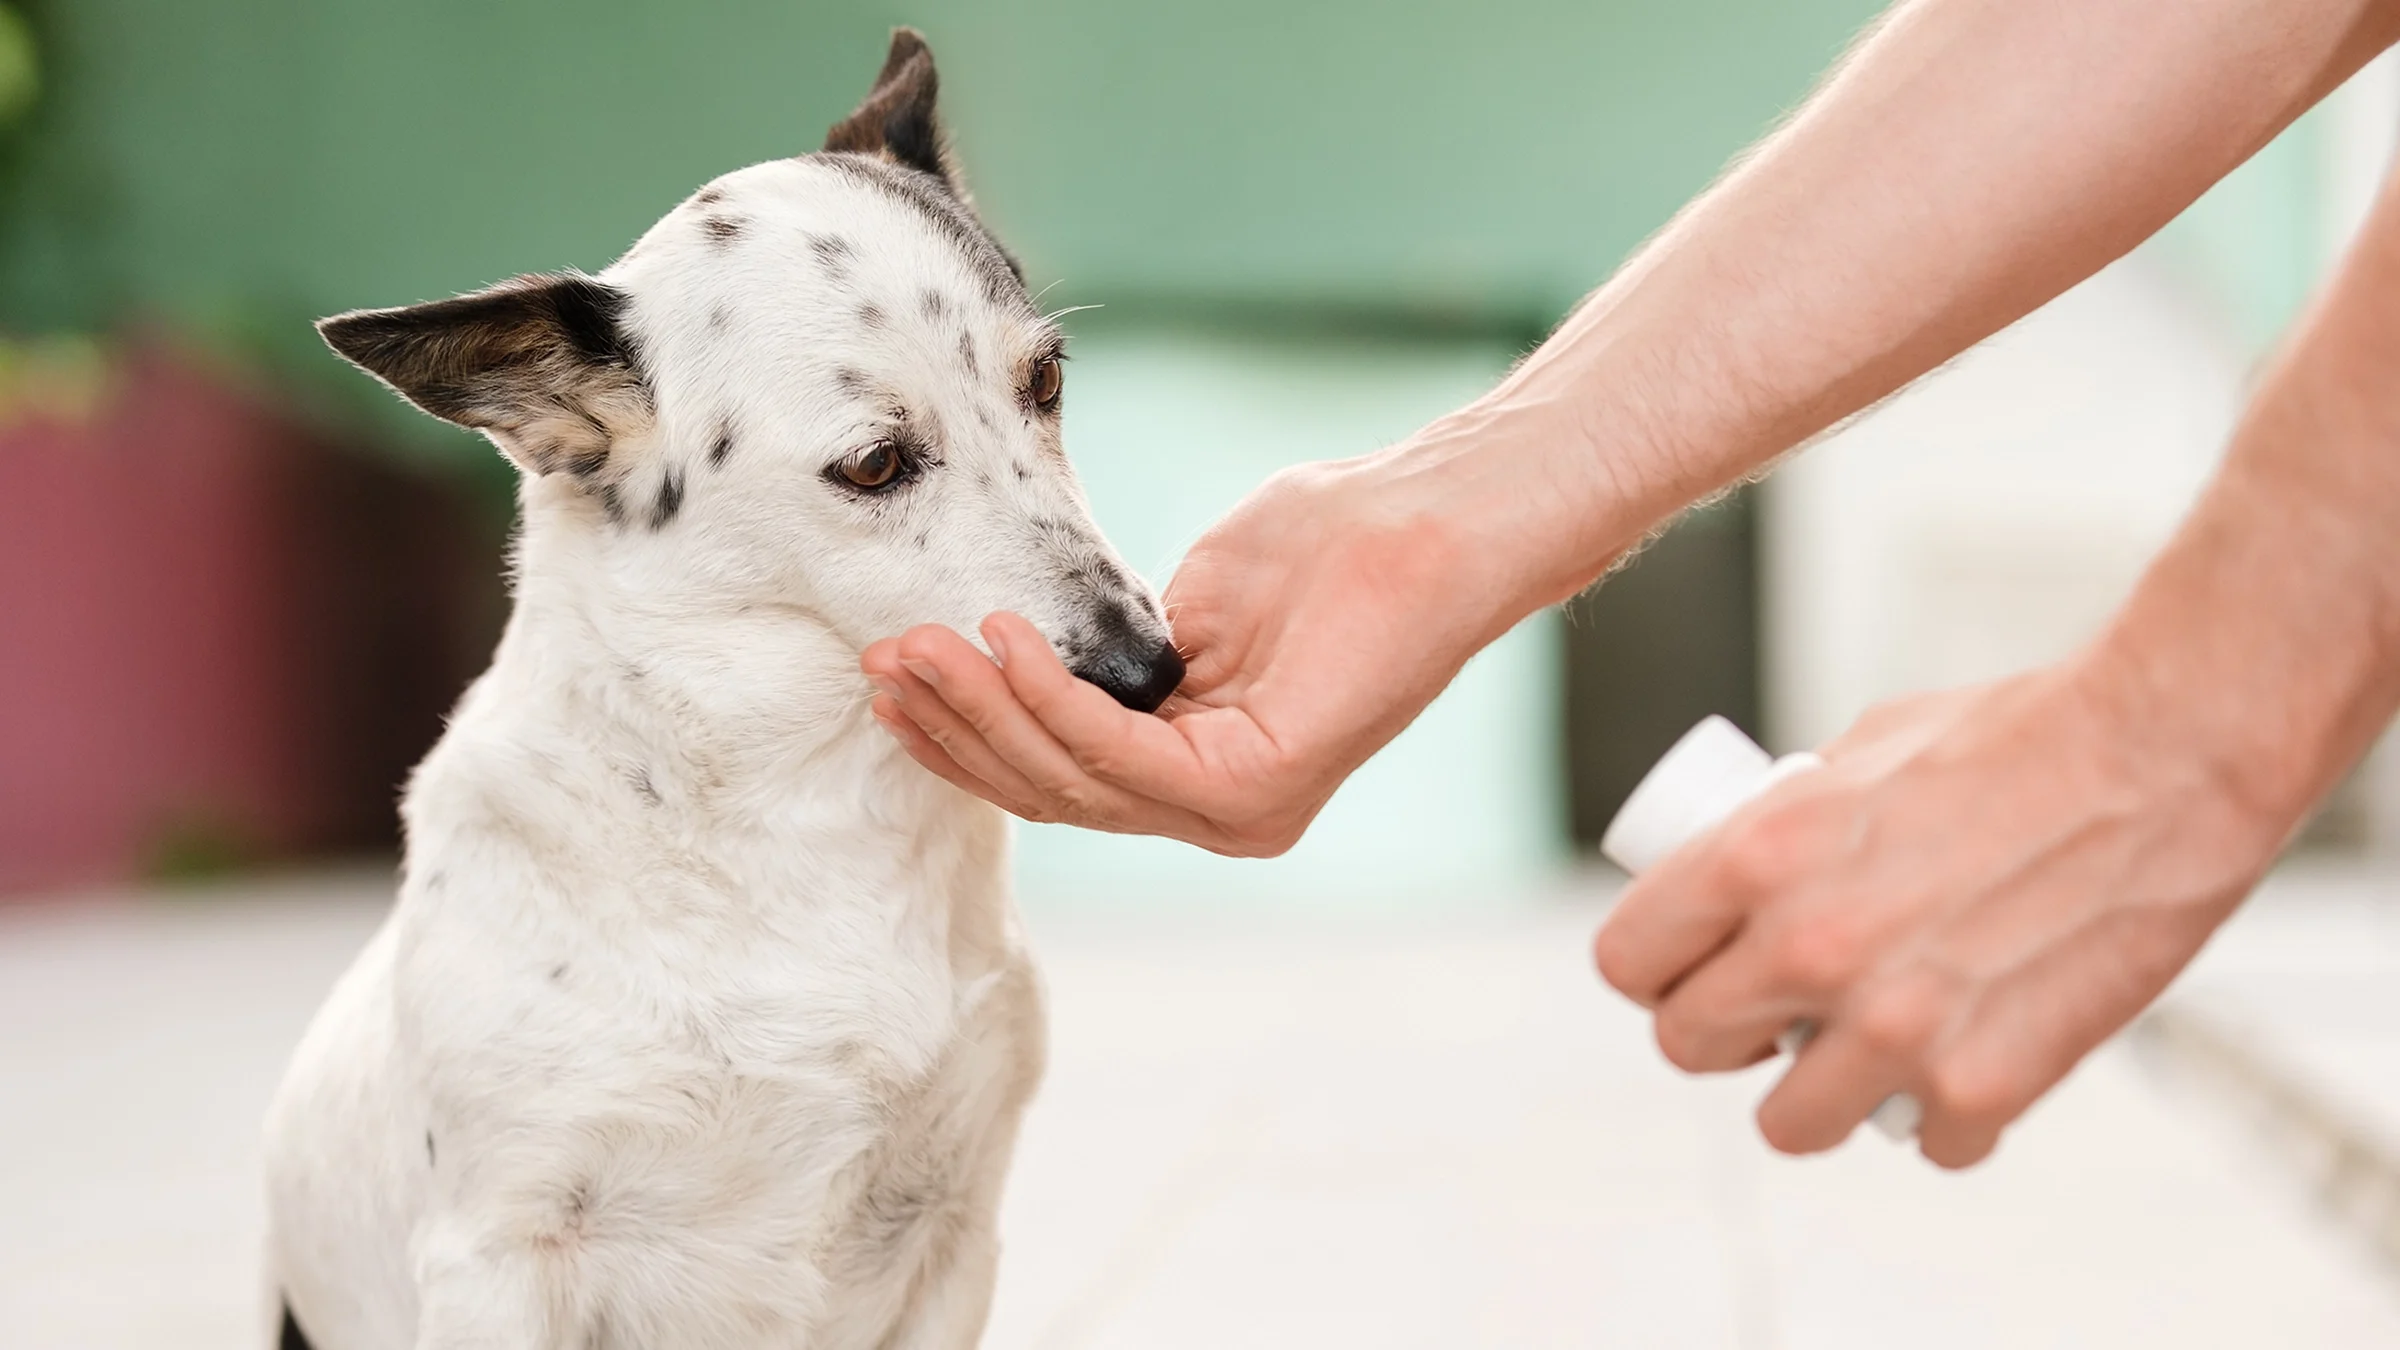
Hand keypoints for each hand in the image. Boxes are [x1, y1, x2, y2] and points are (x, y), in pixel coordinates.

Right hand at [858, 444, 1545, 855]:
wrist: (1425, 523)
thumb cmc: (1328, 547)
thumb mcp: (1190, 609)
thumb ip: (1116, 658)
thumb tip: (1032, 665)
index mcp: (1204, 782)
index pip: (1061, 779)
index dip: (969, 737)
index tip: (894, 683)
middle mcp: (1222, 816)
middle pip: (1054, 792)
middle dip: (956, 729)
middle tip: (881, 665)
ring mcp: (1242, 813)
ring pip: (1075, 777)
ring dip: (982, 709)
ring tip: (918, 648)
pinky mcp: (1261, 786)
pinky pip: (1123, 751)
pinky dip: (1050, 698)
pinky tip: (1001, 641)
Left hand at [1592, 661, 2287, 1167]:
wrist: (2165, 757)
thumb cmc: (2022, 732)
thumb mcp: (1863, 751)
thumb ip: (1791, 820)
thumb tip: (1746, 870)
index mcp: (1757, 856)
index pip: (1629, 958)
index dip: (1652, 968)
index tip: (1682, 971)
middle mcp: (1808, 949)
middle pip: (1687, 1045)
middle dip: (1723, 1032)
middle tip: (1768, 1013)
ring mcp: (1893, 1027)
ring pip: (1787, 1125)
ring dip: (1817, 1094)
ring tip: (1858, 1052)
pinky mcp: (1983, 1084)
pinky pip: (1926, 1142)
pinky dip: (1946, 1115)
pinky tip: (1966, 1060)